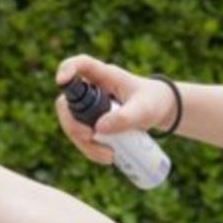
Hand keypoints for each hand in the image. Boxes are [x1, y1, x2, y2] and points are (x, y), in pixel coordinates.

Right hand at [55, 54, 178, 164]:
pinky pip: (82, 137)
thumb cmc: (154, 101)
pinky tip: (108, 157)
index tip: (60, 82)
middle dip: (73, 124)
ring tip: (109, 156)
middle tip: (89, 138)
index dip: (67, 68)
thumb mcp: (145, 109)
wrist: (162, 110)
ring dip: (83, 143)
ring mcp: (91, 107)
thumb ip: (125, 117)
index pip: (81, 64)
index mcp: (106, 76)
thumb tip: (99, 129)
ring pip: (72, 124)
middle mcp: (93, 89)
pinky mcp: (93, 123)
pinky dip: (91, 149)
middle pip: (67, 103)